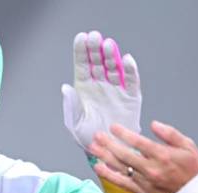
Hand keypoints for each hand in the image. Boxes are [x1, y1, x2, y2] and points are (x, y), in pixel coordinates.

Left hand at [62, 31, 140, 164]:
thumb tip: (65, 88)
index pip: (82, 65)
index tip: (81, 38)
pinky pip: (131, 81)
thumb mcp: (74, 124)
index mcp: (84, 88)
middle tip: (95, 36)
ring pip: (114, 68)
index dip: (82, 51)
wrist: (108, 150)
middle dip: (96, 49)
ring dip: (112, 56)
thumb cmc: (89, 137)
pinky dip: (131, 70)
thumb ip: (70, 106)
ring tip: (108, 45)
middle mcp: (100, 85)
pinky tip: (127, 59)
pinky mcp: (131, 97)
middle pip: (98, 62)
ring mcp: (116, 89)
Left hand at [89, 121, 197, 192]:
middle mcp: (151, 169)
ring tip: (93, 147)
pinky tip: (98, 167)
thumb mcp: (188, 146)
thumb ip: (170, 134)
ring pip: (120, 167)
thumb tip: (154, 124)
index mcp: (163, 155)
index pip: (138, 142)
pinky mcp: (141, 192)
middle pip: (125, 154)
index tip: (113, 127)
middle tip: (97, 136)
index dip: (124, 134)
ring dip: (104, 156)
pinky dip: (108, 175)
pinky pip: (121, 183)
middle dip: (109, 144)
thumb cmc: (192, 169)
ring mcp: (145, 181)